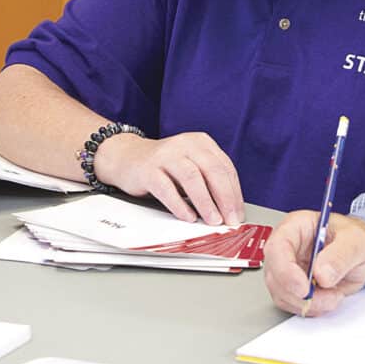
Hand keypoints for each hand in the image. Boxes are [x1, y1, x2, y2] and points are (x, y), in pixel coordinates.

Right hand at [91, 130, 243, 225]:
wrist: (127, 157)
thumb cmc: (164, 167)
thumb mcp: (191, 166)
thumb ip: (209, 182)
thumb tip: (229, 211)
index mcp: (201, 143)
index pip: (225, 168)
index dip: (235, 193)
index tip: (238, 214)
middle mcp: (185, 144)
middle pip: (212, 171)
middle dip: (225, 198)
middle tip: (230, 220)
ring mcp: (166, 155)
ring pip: (192, 178)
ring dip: (205, 202)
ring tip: (212, 220)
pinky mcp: (148, 169)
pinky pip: (166, 189)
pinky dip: (180, 205)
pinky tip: (188, 217)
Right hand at [262, 211, 364, 316]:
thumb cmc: (358, 239)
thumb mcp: (357, 241)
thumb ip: (340, 255)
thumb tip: (321, 273)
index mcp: (296, 227)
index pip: (277, 247)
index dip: (285, 270)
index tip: (304, 288)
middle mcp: (287, 248)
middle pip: (275, 275)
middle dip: (298, 293)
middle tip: (327, 297)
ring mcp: (288, 269)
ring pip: (282, 294)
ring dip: (308, 303)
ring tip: (334, 296)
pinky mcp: (294, 287)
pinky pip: (292, 304)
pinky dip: (311, 308)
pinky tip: (328, 299)